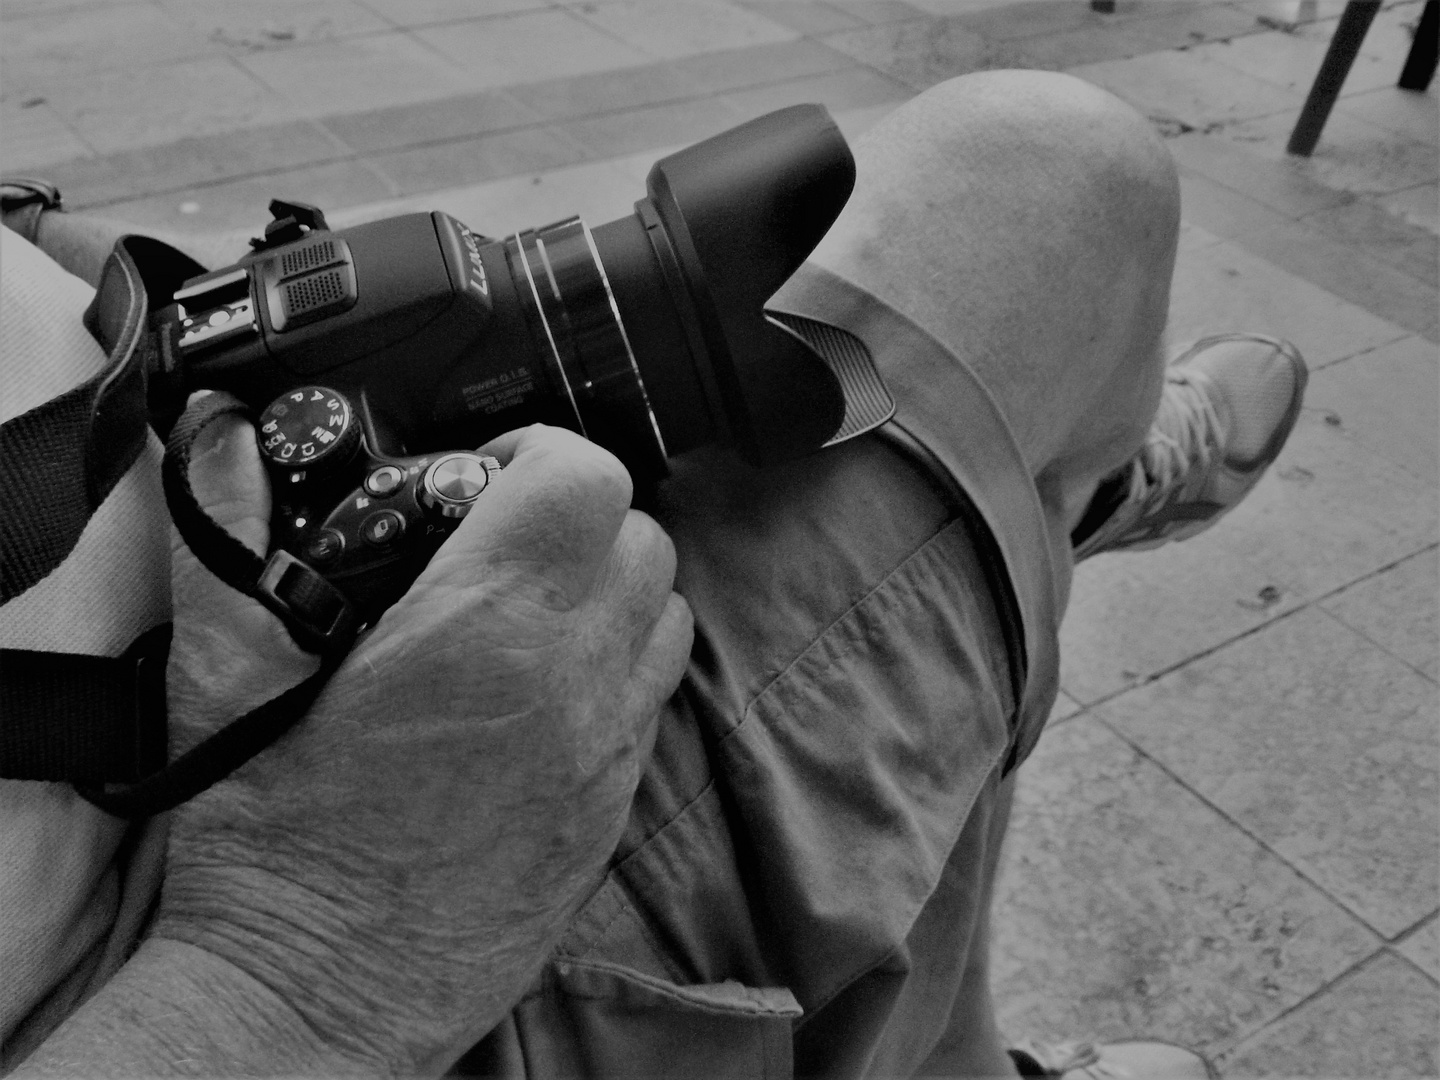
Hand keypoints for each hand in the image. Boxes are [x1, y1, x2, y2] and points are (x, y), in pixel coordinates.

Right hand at [155, 409, 691, 1074]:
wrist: (316, 1002)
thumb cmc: (273, 858)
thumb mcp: (228, 680)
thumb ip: (231, 542)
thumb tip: (225, 444)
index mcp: (483, 632)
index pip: (584, 479)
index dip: (538, 453)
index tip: (483, 477)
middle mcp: (570, 683)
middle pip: (643, 538)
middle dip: (580, 517)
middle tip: (503, 541)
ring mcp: (606, 753)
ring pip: (668, 616)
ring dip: (614, 591)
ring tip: (531, 611)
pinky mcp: (613, 812)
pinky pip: (654, 701)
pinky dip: (620, 668)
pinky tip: (544, 692)